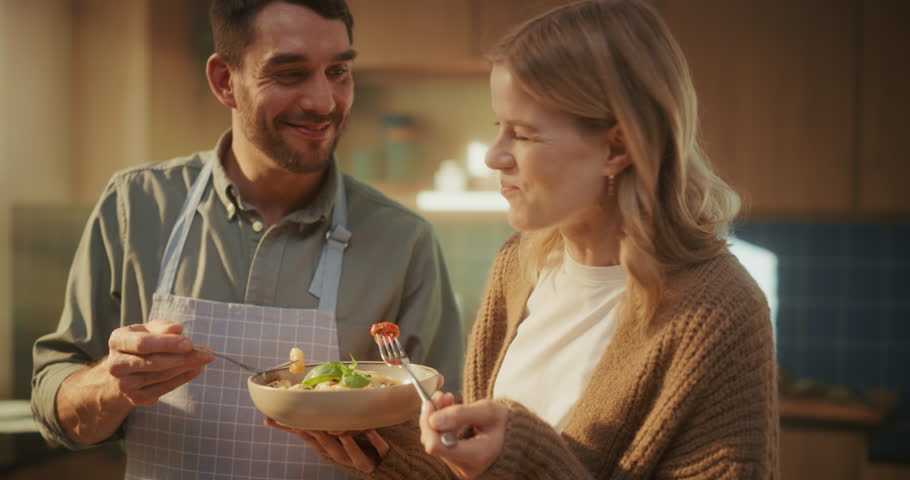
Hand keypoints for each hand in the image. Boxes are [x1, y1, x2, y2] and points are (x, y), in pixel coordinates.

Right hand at [103, 319, 212, 405]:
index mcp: (117, 341)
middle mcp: (115, 364)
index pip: (143, 344)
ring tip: (205, 359)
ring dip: (187, 368)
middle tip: (208, 353)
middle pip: (154, 362)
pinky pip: (164, 389)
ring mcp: (124, 384)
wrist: (129, 367)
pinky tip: (196, 369)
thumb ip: (163, 327)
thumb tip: (177, 329)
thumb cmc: (145, 341)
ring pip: (162, 376)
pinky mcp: (136, 398)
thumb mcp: (152, 328)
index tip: (189, 343)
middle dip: (184, 357)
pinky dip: (183, 378)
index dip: (167, 344)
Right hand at [265, 419, 389, 472]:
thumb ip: (316, 422)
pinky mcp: (382, 456)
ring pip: (353, 456)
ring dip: (348, 444)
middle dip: (319, 437)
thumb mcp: (333, 432)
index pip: (308, 437)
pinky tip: (371, 429)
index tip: (274, 419)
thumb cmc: (355, 444)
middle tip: (310, 425)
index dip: (291, 429)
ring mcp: (363, 458)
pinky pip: (380, 449)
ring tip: (342, 432)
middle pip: (328, 449)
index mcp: (330, 448)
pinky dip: (376, 440)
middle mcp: (344, 456)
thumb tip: (292, 408)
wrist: (386, 463)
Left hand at [419, 396, 507, 479]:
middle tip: (440, 396)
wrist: (509, 436)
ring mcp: (459, 469)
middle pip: (432, 443)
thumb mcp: (487, 411)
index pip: (437, 445)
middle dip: (431, 416)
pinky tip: (446, 411)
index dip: (428, 422)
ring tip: (446, 399)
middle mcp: (466, 468)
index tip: (430, 401)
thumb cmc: (501, 422)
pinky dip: (438, 426)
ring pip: (433, 442)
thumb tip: (433, 420)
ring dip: (434, 418)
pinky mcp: (454, 464)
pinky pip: (437, 444)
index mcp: (477, 456)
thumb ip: (461, 414)